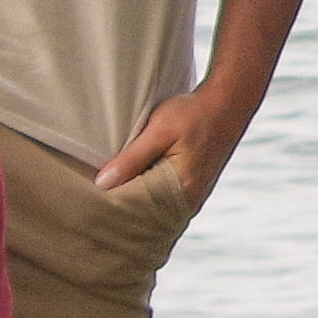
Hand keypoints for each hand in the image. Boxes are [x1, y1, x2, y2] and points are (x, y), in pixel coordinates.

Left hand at [94, 74, 259, 202]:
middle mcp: (188, 200)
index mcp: (181, 189)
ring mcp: (192, 198)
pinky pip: (163, 201)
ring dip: (134, 202)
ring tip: (107, 198)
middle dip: (122, 207)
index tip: (89, 200)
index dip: (112, 203)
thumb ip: (132, 158)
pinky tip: (131, 190)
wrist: (229, 103)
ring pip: (154, 208)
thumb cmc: (193, 113)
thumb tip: (102, 183)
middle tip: (91, 204)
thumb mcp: (160, 129)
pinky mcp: (193, 190)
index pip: (137, 208)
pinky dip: (147, 197)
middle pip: (146, 214)